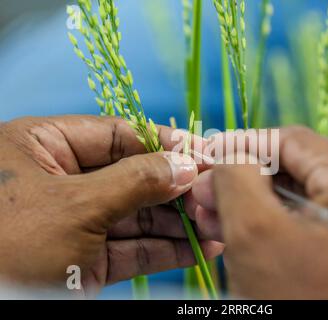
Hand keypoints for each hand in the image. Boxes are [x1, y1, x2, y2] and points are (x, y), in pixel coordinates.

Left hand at [0, 116, 222, 296]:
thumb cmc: (9, 244)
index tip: (204, 152)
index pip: (117, 135)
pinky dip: (167, 250)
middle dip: (176, 189)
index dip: (163, 144)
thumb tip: (186, 165)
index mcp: (43, 147)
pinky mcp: (85, 261)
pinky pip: (133, 249)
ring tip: (216, 224)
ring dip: (179, 222)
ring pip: (138, 216)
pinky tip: (202, 248)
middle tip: (214, 194)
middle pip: (133, 176)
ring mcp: (75, 223)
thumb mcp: (76, 204)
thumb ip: (136, 180)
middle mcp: (61, 181)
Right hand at [186, 127, 327, 298]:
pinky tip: (250, 230)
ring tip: (219, 213)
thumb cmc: (300, 305)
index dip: (244, 144)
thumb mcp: (254, 231)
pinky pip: (323, 222)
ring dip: (262, 202)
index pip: (292, 141)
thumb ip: (235, 175)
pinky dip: (285, 223)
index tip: (210, 154)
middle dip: (248, 179)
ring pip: (310, 196)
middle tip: (208, 193)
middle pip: (302, 170)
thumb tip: (226, 153)